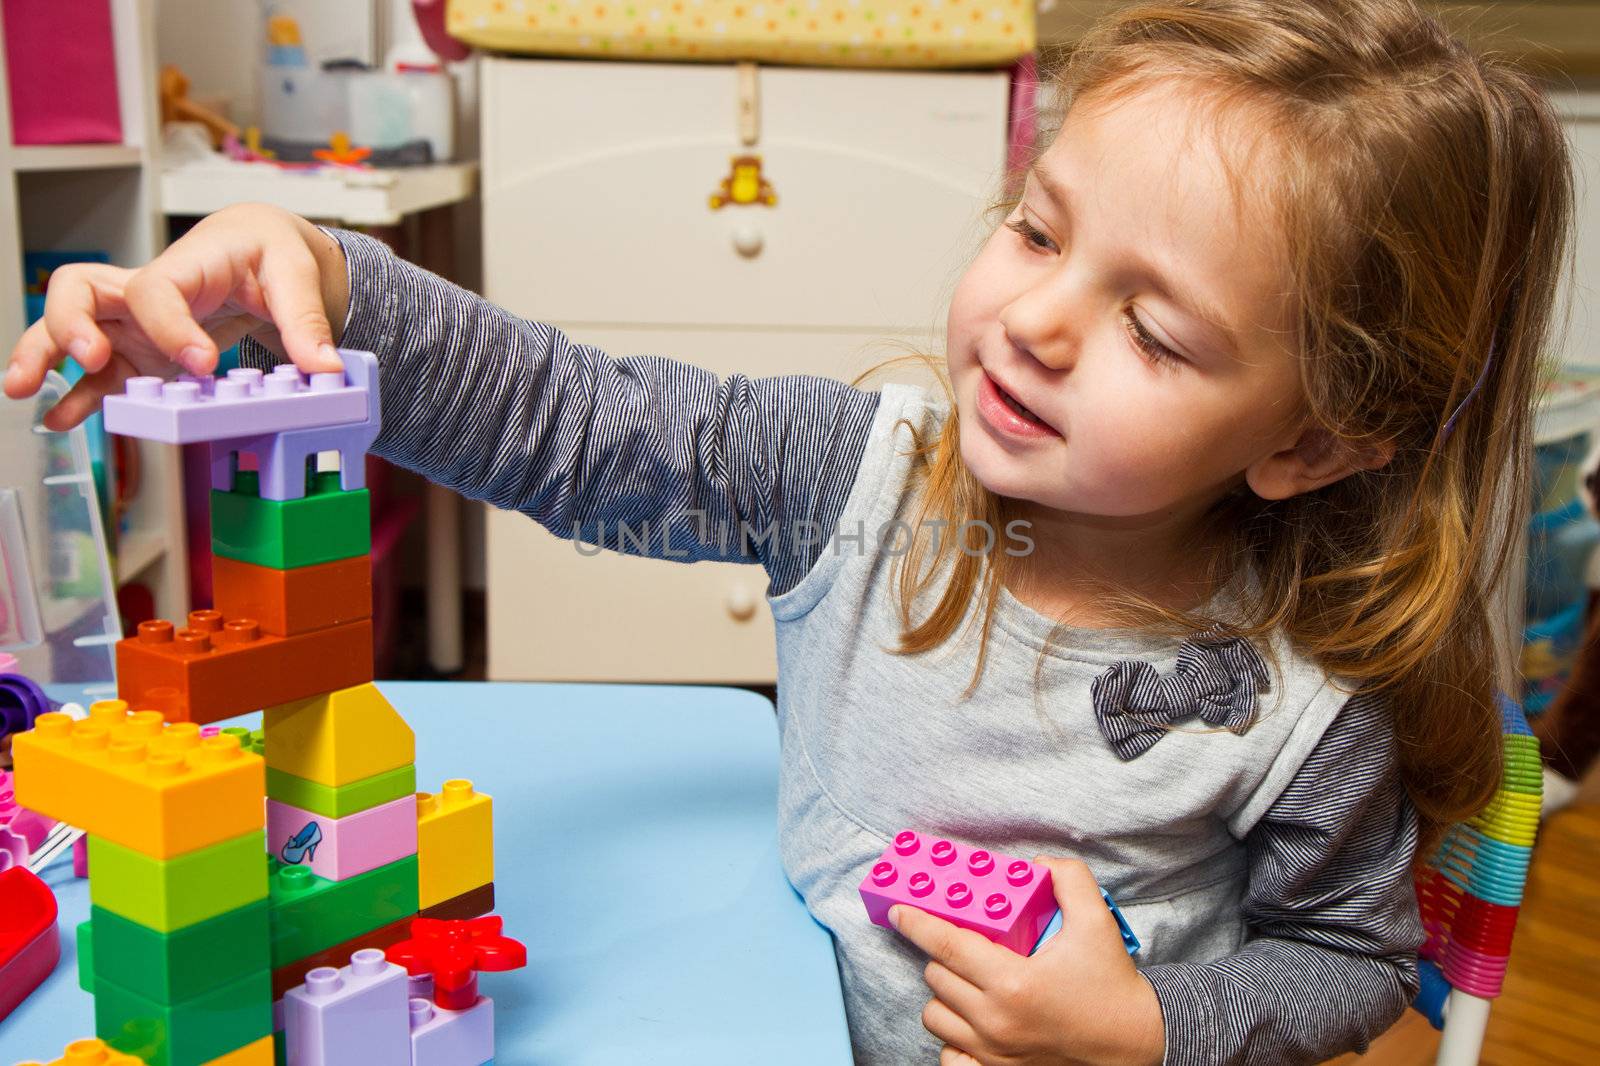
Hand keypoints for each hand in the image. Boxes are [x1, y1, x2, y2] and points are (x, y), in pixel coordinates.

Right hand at [3, 203, 349, 429]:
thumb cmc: (271, 250)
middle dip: (69, 324)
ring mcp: (136, 325)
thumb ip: (305, 319)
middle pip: (79, 292)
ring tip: (24, 390)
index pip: (156, 290)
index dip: (169, 327)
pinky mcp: (140, 353)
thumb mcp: (295, 273)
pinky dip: (78, 394)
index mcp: (185, 265)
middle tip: (87, 357)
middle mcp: (146, 292)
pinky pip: (100, 374)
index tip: (201, 363)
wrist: (263, 251)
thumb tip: (325, 368)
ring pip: (72, 330)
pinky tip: (61, 419)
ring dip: (45, 357)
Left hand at [891, 857, 1164, 1065]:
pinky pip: (948, 1053)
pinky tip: (970, 1017)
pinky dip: (952, 1035)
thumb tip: (1034, 866)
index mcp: (1014, 983)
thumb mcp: (1097, 921)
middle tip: (963, 942)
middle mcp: (996, 1021)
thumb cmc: (1111, 983)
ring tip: (968, 978)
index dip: (917, 923)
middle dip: (942, 953)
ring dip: (944, 992)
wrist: (1133, 1042)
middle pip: (937, 977)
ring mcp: (993, 1052)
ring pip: (936, 1015)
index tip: (898, 910)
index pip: (947, 946)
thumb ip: (1068, 880)